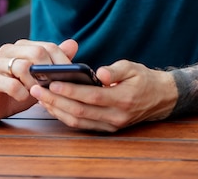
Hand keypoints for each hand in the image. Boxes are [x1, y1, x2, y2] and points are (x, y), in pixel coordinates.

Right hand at [0, 38, 77, 124]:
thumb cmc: (15, 91)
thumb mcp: (38, 78)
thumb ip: (54, 62)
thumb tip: (73, 43)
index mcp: (22, 47)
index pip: (48, 46)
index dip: (62, 61)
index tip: (72, 76)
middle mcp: (8, 51)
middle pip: (37, 52)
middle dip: (50, 71)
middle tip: (53, 86)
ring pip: (23, 66)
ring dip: (35, 83)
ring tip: (37, 93)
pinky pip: (10, 84)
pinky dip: (21, 93)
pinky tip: (22, 98)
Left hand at [30, 60, 177, 131]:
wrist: (160, 98)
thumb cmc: (143, 79)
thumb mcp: (133, 68)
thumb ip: (115, 70)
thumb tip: (99, 73)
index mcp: (122, 99)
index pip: (91, 97)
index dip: (70, 91)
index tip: (52, 83)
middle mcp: (115, 116)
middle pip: (80, 112)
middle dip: (55, 101)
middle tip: (37, 89)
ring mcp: (111, 125)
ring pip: (78, 122)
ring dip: (56, 110)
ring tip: (40, 97)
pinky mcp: (107, 129)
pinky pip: (82, 126)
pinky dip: (65, 117)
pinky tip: (53, 107)